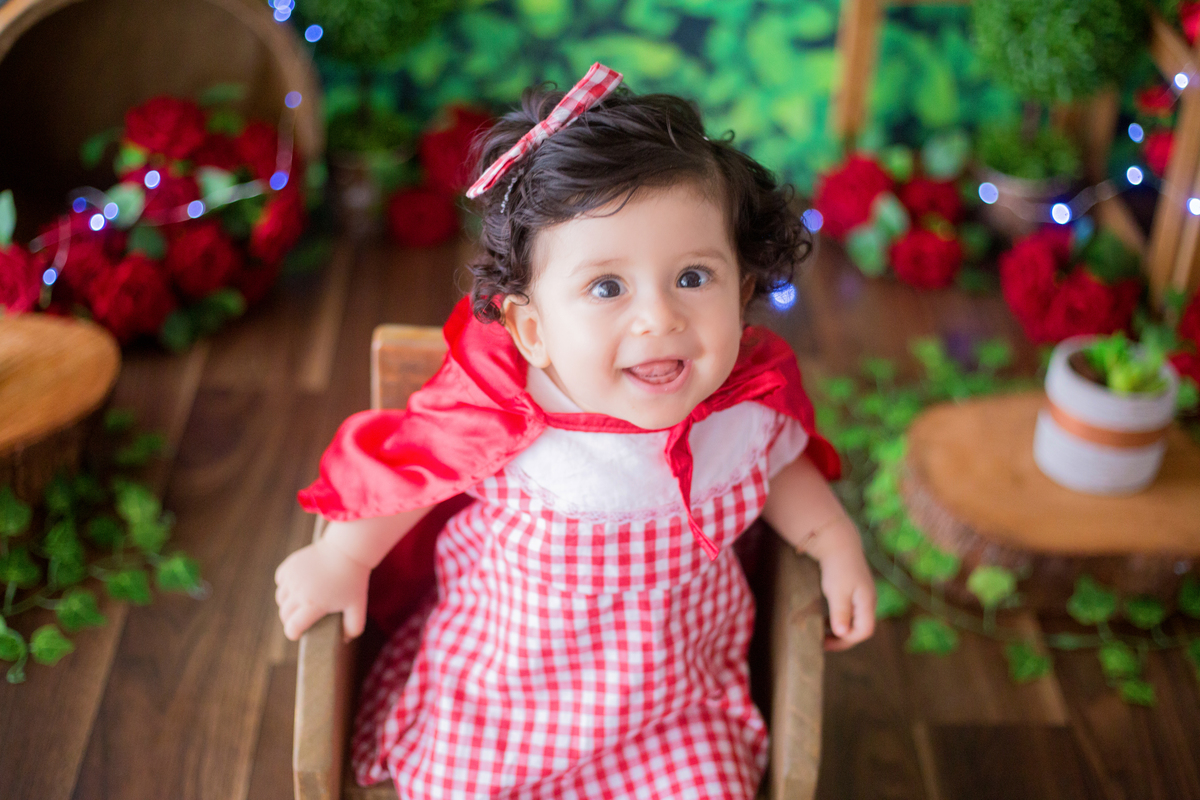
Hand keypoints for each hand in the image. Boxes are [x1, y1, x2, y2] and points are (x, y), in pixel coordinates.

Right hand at [274, 536, 370, 640]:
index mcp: (314, 604)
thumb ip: (354, 627)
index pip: (292, 627)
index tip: (298, 634)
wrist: (347, 550)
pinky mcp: (289, 565)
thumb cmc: (354, 580)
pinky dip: (285, 586)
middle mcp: (299, 592)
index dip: (293, 634)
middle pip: (284, 614)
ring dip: (287, 604)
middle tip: (300, 620)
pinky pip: (280, 581)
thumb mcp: (358, 606)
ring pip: (280, 598)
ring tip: (298, 604)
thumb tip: (344, 640)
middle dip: (290, 620)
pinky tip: (296, 587)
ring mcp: (292, 578)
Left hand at [814, 519, 875, 651]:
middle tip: (822, 642)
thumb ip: (841, 613)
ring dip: (840, 629)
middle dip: (842, 638)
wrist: (838, 543)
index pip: (864, 631)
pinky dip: (839, 619)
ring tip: (822, 633)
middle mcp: (869, 601)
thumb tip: (843, 633)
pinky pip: (851, 612)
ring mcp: (863, 596)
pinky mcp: (856, 591)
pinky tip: (826, 620)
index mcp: (867, 602)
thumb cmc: (837, 568)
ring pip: (855, 621)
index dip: (846, 641)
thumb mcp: (837, 592)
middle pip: (861, 628)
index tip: (826, 643)